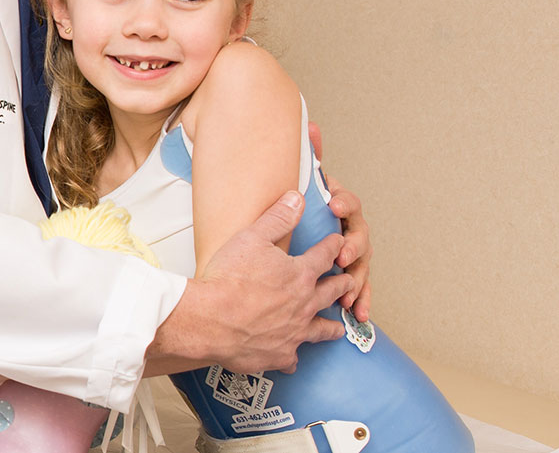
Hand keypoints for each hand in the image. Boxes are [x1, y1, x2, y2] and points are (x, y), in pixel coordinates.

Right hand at [156, 190, 352, 374]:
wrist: (209, 320)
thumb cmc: (227, 279)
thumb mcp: (252, 237)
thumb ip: (278, 218)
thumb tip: (297, 199)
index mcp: (299, 274)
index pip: (325, 255)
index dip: (332, 246)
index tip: (338, 242)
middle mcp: (304, 304)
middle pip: (332, 292)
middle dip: (343, 284)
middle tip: (348, 282)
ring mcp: (294, 331)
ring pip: (322, 329)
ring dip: (331, 326)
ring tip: (338, 326)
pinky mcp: (279, 353)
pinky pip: (293, 357)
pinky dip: (294, 357)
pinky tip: (294, 359)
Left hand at [309, 120, 371, 320]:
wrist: (295, 234)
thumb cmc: (304, 207)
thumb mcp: (304, 185)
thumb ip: (312, 156)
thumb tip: (311, 124)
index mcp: (339, 207)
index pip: (349, 202)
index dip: (343, 202)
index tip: (333, 204)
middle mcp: (350, 229)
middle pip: (360, 236)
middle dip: (352, 245)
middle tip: (342, 253)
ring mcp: (353, 252)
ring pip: (361, 266)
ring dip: (357, 279)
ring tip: (348, 292)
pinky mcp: (350, 275)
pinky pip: (359, 288)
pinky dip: (360, 301)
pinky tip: (359, 314)